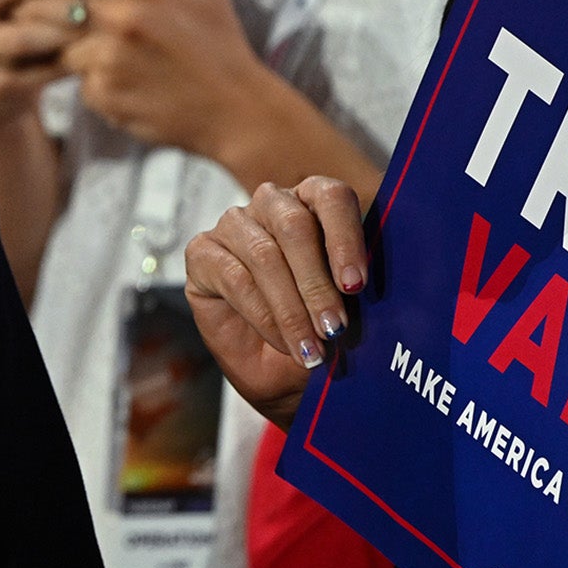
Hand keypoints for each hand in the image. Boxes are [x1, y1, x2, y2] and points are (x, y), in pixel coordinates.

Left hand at [0, 0, 270, 165]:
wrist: (235, 110)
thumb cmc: (216, 40)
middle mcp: (120, 16)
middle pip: (47, 0)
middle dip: (39, 4)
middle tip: (58, 13)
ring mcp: (107, 56)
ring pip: (54, 40)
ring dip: (63, 41)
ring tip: (108, 49)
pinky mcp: (101, 93)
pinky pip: (75, 77)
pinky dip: (91, 77)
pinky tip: (128, 83)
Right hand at [182, 176, 366, 427]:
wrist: (280, 369)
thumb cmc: (318, 329)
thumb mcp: (347, 307)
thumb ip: (353, 286)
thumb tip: (364, 286)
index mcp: (314, 203)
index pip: (330, 197)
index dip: (345, 239)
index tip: (356, 286)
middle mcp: (272, 205)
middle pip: (294, 225)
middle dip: (316, 284)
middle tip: (334, 329)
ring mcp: (234, 225)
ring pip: (264, 254)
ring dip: (291, 309)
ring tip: (311, 349)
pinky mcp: (202, 252)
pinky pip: (234, 278)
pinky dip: (264, 316)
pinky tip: (282, 342)